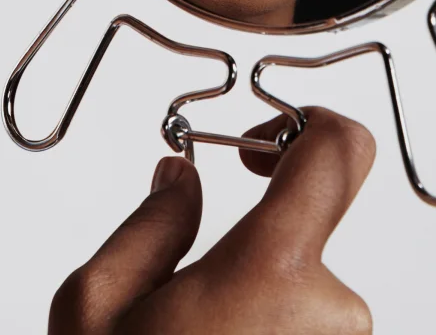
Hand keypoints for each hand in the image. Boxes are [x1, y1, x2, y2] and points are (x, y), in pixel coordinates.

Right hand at [49, 107, 374, 333]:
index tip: (268, 133)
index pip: (339, 151)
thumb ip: (150, 223)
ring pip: (311, 286)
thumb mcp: (96, 308)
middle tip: (203, 266)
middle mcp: (329, 312)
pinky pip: (316, 330)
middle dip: (265, 229)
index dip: (310, 120)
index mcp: (270, 270)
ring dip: (264, 292)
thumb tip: (182, 177)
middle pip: (315, 223)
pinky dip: (276, 330)